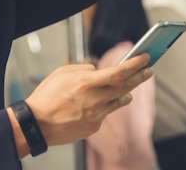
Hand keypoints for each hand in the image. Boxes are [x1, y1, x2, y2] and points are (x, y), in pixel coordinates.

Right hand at [25, 52, 151, 145]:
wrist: (37, 124)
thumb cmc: (46, 97)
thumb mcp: (62, 73)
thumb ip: (83, 69)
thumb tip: (97, 70)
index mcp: (86, 83)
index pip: (119, 72)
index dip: (135, 64)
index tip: (145, 58)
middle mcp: (94, 99)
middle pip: (126, 87)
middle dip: (140, 77)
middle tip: (148, 71)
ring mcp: (95, 115)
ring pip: (119, 101)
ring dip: (126, 93)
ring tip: (130, 88)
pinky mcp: (93, 127)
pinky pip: (105, 114)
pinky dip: (106, 106)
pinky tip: (101, 104)